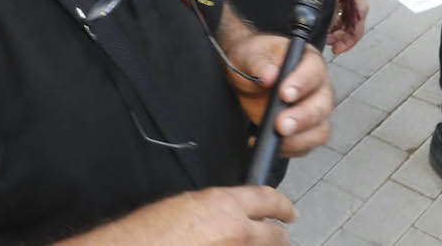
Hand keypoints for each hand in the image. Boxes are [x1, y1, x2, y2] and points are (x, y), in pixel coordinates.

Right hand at [111, 186, 296, 244]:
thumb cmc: (153, 230)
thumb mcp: (187, 204)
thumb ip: (217, 208)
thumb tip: (231, 214)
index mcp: (226, 205)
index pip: (269, 200)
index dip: (284, 206)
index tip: (289, 211)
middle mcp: (239, 231)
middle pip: (278, 236)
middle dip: (280, 236)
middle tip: (279, 235)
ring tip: (252, 245)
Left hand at [228, 32, 333, 158]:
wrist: (245, 75)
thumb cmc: (253, 59)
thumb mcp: (249, 54)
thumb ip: (258, 62)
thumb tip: (269, 75)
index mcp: (308, 61)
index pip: (314, 71)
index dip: (302, 83)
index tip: (284, 94)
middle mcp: (317, 86)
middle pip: (322, 106)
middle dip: (302, 118)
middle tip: (281, 124)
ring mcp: (314, 110)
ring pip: (320, 130)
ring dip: (298, 138)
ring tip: (275, 137)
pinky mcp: (305, 130)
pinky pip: (305, 146)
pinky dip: (288, 148)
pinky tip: (266, 142)